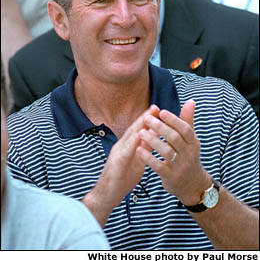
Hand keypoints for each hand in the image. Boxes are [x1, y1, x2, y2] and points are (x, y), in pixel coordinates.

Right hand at [82, 105, 159, 225]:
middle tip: (155, 107)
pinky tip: (139, 136)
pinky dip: (132, 143)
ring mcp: (117, 154)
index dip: (147, 119)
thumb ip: (143, 149)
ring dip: (138, 126)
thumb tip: (153, 138)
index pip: (138, 130)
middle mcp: (121, 147)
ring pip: (129, 137)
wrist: (106, 196)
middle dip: (145, 117)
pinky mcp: (116, 164)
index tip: (158, 109)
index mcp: (127, 147)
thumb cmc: (122, 179)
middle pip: (134, 129)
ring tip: (149, 116)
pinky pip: (125, 152)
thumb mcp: (136, 161)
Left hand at [136, 100, 210, 204]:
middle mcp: (189, 154)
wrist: (192, 185)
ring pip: (166, 151)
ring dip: (152, 140)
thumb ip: (187, 121)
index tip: (161, 112)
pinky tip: (139, 150)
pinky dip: (148, 157)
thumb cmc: (188, 156)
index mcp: (193, 143)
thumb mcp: (190, 140)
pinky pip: (158, 166)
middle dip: (160, 127)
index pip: (185, 129)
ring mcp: (180, 166)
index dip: (173, 120)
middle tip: (146, 119)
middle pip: (174, 138)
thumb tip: (191, 101)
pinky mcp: (170, 176)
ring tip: (140, 132)